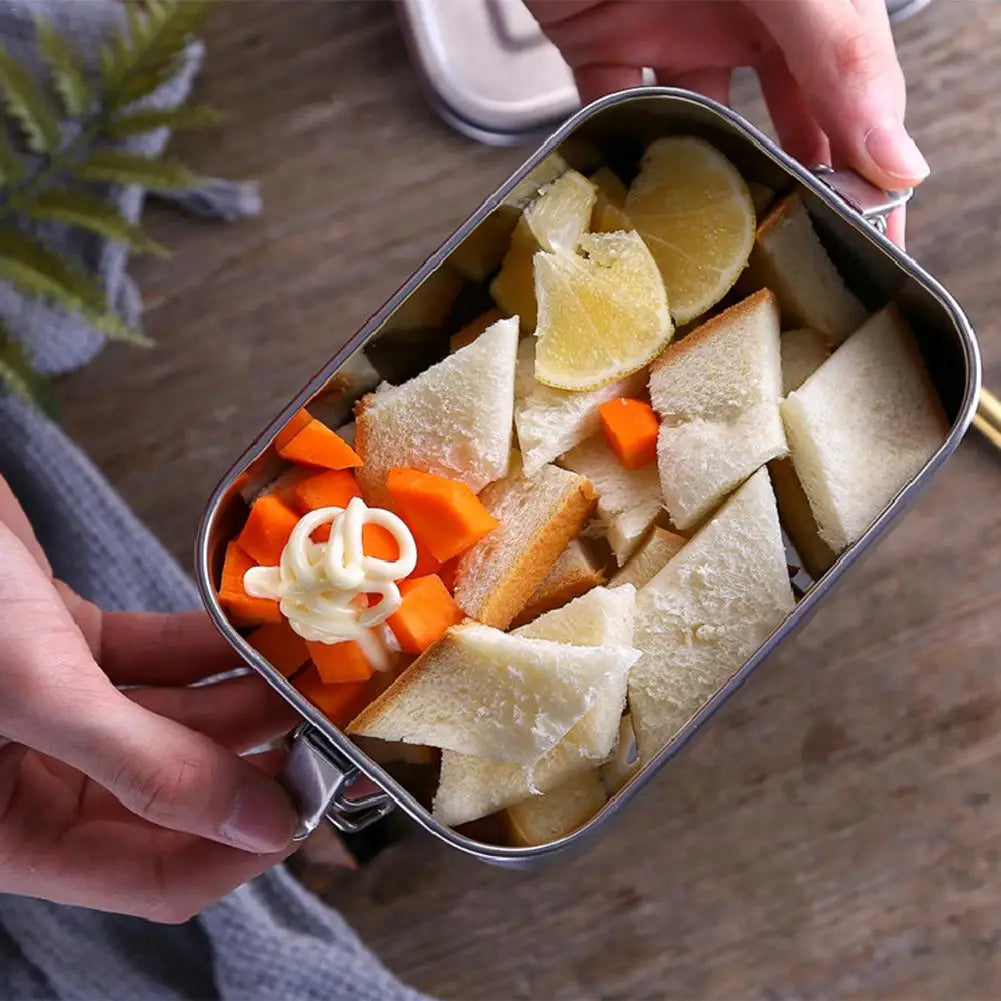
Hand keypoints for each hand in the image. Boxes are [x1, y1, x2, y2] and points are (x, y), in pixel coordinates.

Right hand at [0, 477, 312, 922]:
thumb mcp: (35, 694)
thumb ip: (148, 768)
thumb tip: (260, 827)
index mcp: (12, 831)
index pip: (158, 874)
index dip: (241, 844)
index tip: (310, 795)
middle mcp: (36, 779)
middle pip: (180, 792)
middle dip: (255, 757)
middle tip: (324, 715)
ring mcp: (57, 711)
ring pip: (179, 721)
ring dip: (246, 695)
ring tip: (305, 665)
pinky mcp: (67, 648)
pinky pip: (159, 659)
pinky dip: (209, 646)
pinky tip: (255, 629)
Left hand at [529, 0, 927, 244]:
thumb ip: (837, 51)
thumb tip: (896, 157)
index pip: (851, 91)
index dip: (868, 164)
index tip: (880, 234)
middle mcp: (742, 10)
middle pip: (782, 121)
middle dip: (799, 190)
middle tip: (806, 263)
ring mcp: (668, 24)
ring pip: (698, 127)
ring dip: (708, 183)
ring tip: (725, 250)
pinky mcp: (597, 39)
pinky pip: (611, 110)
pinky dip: (617, 154)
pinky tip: (634, 202)